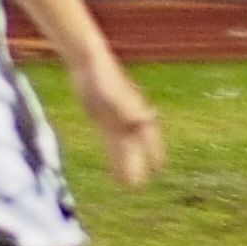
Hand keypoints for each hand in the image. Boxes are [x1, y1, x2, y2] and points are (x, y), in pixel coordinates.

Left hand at [76, 64, 166, 185]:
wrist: (88, 61)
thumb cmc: (103, 76)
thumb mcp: (114, 94)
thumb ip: (129, 108)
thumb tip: (148, 119)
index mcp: (136, 111)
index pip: (149, 136)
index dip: (154, 152)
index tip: (159, 168)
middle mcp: (129, 116)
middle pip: (135, 145)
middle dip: (138, 163)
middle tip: (139, 184)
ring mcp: (116, 116)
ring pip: (122, 145)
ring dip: (124, 162)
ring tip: (125, 182)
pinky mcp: (102, 116)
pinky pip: (110, 139)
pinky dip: (112, 152)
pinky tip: (111, 162)